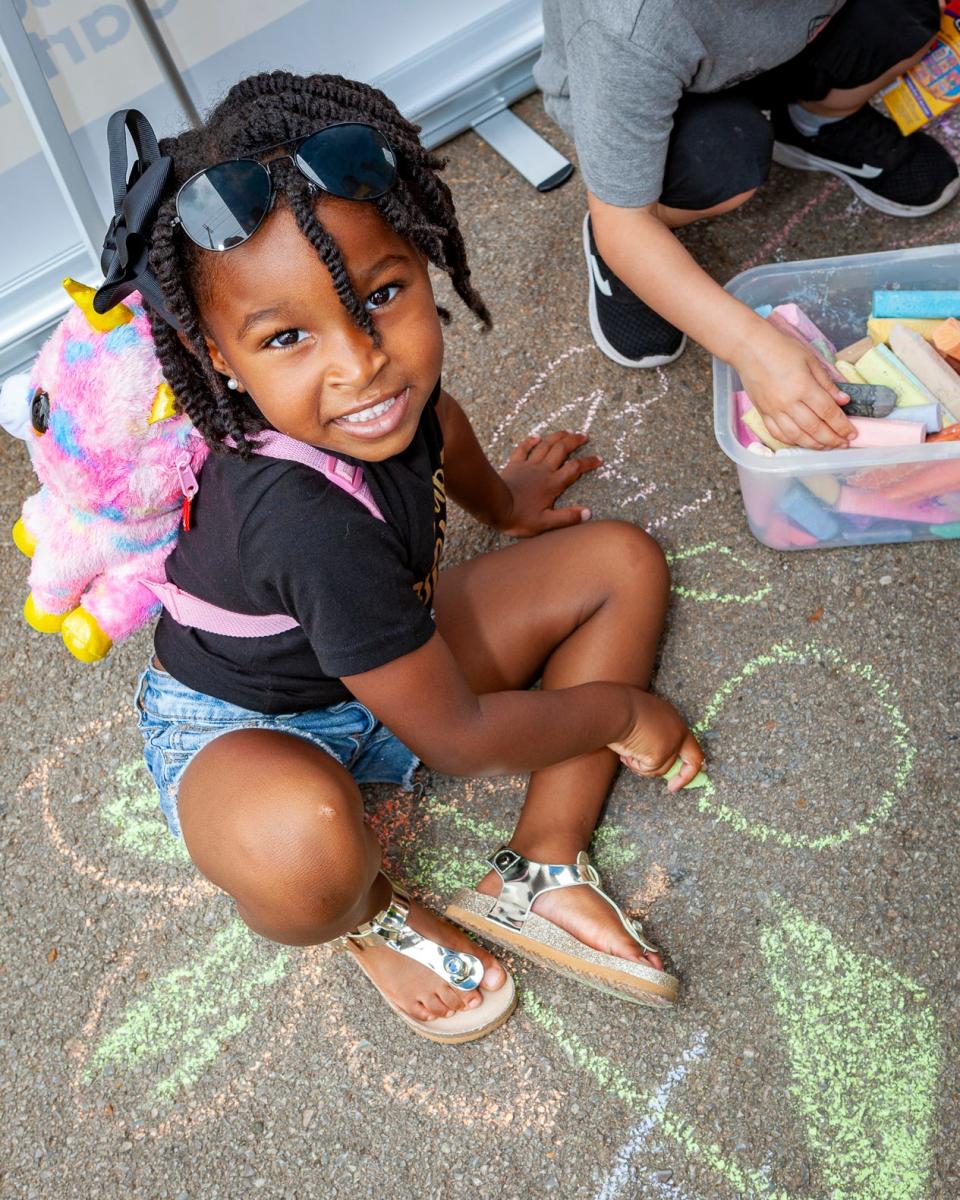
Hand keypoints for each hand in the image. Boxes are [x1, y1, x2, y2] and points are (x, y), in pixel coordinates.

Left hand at [496, 430, 601, 537]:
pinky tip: (536, 437)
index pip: (575, 469)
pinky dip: (531, 441)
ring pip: (546, 445)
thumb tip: (588, 513)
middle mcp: (543, 470)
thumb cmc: (519, 517)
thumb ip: (567, 517)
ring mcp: (528, 465)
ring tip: (567, 431)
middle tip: (584, 436)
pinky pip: (523, 448)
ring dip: (557, 436)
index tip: (599, 459)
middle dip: (574, 441)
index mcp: (553, 483)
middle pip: (562, 449)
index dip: (588, 462)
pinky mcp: (514, 464)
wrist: (494, 505)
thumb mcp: (546, 523)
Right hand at [608, 691, 703, 791]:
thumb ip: (653, 735)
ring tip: (627, 754)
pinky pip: (648, 770)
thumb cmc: (620, 710)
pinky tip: (625, 754)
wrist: (615, 709)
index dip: (687, 759)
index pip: (689, 742)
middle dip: (685, 777)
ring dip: (642, 766)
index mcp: (673, 719)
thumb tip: (652, 755)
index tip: (684, 771)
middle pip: (693, 760)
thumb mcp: (642, 720)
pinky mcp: (660, 756)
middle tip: (673, 787)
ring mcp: (671, 745)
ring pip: (661, 769)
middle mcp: (677, 732)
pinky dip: (635, 766)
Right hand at [734, 324, 854, 449]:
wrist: (749, 348)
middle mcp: (788, 403)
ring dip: (814, 445)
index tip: (852, 433)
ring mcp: (774, 410)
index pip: (828, 412)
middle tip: (844, 444)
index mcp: (803, 386)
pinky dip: (792, 441)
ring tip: (827, 447)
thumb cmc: (781, 348)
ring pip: (797, 436)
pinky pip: (778, 433)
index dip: (842, 425)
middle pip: (814, 428)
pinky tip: (803, 441)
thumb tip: (843, 400)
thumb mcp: (810, 359)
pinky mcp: (762, 413)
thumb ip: (826, 382)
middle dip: (832, 439)